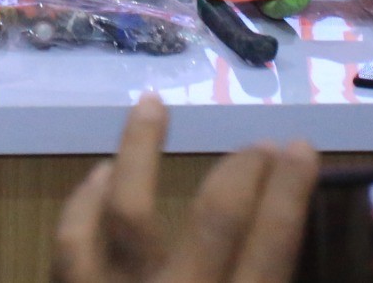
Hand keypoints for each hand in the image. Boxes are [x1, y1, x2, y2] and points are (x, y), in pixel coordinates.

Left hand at [54, 96, 317, 282]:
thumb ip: (252, 275)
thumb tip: (266, 229)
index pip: (271, 243)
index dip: (289, 190)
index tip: (301, 146)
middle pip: (214, 218)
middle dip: (241, 170)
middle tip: (261, 141)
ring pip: (126, 209)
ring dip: (139, 150)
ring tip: (152, 106)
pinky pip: (72, 240)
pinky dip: (86, 201)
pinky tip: (99, 175)